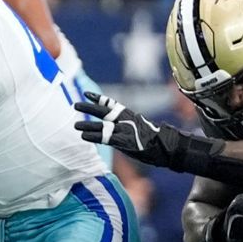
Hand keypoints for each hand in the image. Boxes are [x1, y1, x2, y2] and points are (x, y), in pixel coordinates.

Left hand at [74, 91, 189, 167]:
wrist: (167, 147)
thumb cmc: (154, 141)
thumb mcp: (139, 129)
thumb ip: (125, 127)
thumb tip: (116, 128)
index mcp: (129, 115)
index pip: (111, 104)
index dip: (98, 98)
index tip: (87, 93)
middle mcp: (126, 120)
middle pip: (104, 111)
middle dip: (89, 107)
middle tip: (75, 104)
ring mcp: (125, 130)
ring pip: (102, 125)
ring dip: (87, 125)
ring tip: (75, 124)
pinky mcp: (124, 142)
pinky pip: (106, 138)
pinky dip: (94, 136)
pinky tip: (84, 135)